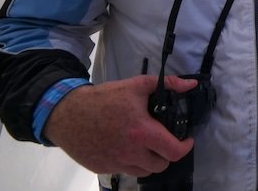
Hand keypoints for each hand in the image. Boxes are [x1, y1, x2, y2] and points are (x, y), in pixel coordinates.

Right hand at [43, 75, 197, 176]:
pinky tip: (126, 147)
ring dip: (149, 161)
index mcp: (142, 133)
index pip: (174, 151)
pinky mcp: (103, 168)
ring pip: (143, 171)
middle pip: (160, 165)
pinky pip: (124, 171)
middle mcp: (131, 153)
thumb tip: (189, 85)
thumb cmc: (103, 99)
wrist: (68, 114)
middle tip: (164, 141)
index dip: (185, 147)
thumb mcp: (136, 85)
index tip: (186, 140)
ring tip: (146, 145)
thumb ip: (167, 84)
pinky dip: (130, 162)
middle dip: (167, 154)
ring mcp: (116, 163)